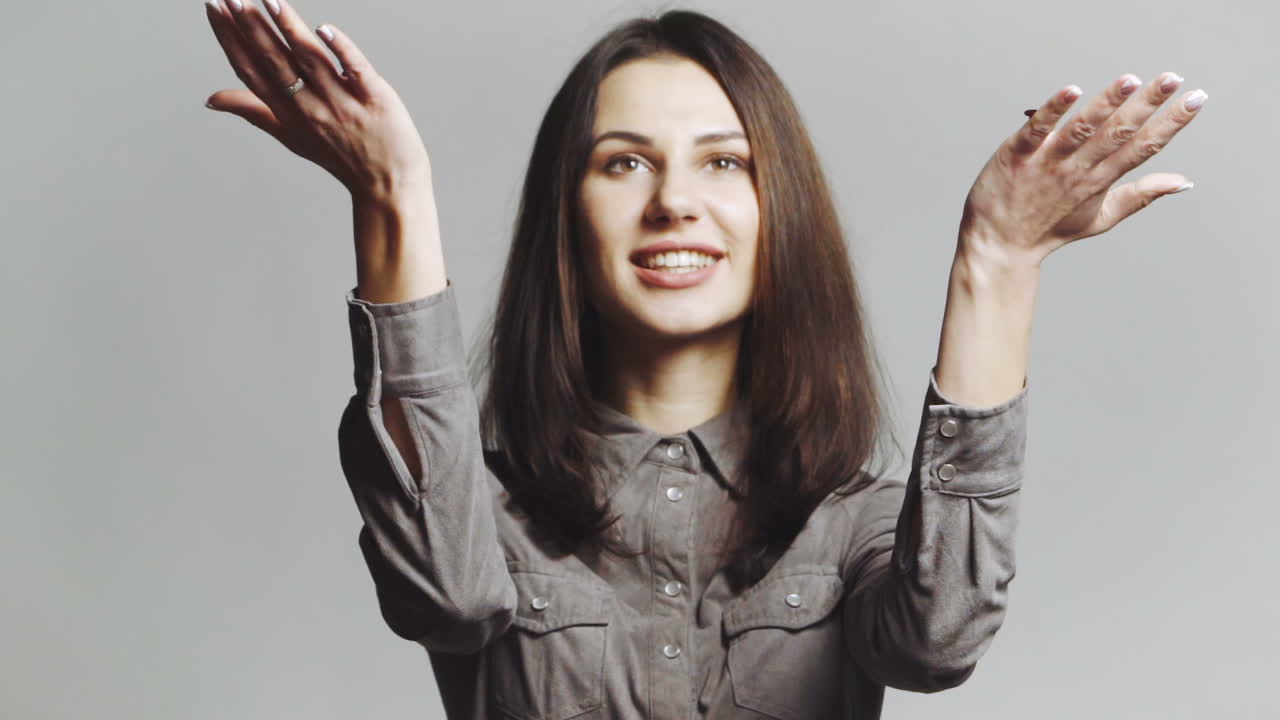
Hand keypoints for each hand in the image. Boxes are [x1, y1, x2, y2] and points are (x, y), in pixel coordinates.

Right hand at [203, 0, 431, 199]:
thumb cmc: (338, 156)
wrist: (387, 184)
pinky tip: (324, 30)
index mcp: (286, 113)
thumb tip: (211, 99)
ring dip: (290, 29)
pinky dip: (341, 50)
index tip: (214, 8)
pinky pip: (355, 69)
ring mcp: (342, 103)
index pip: (250, 70)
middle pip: (275, 61)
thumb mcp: (290, 136)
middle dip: (251, 27)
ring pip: (311, 60)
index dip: (230, 39)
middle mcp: (310, 107)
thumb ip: (253, 110)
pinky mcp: (374, 98)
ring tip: (270, 1)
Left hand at [957, 72, 1206, 270]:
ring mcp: (1047, 162)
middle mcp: (1078, 170)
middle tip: (1172, 78)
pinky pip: (1037, 131)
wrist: (998, 245)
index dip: (1171, 124)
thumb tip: (1184, 181)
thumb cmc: (1050, 229)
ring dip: (1106, 105)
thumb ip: (1142, 195)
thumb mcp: (1102, 216)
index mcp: (1101, 180)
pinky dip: (1054, 111)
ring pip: (1082, 130)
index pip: (1142, 148)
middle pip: (1118, 134)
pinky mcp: (1017, 155)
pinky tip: (1072, 91)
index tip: (1196, 98)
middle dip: (1147, 105)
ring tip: (1130, 81)